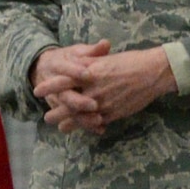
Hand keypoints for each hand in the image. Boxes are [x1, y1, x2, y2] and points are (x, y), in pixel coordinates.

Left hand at [35, 42, 176, 134]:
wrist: (152, 72)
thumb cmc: (130, 61)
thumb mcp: (106, 59)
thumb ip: (89, 62)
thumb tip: (75, 62)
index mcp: (90, 72)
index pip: (63, 80)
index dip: (49, 87)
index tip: (37, 91)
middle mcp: (93, 90)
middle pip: (68, 104)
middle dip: (56, 112)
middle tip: (46, 117)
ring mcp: (103, 103)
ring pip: (80, 117)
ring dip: (69, 123)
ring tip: (60, 127)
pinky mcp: (114, 113)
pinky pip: (97, 123)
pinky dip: (89, 127)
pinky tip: (83, 129)